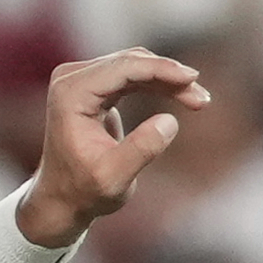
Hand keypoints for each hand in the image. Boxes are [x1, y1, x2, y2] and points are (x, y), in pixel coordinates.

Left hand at [17, 49, 208, 245]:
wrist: (61, 199)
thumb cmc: (84, 192)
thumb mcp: (113, 179)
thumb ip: (140, 150)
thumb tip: (170, 120)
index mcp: (71, 94)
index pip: (123, 69)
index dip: (161, 70)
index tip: (193, 79)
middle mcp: (72, 79)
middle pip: (130, 63)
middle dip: (169, 76)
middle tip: (202, 99)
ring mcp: (82, 80)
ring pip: (135, 67)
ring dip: (167, 80)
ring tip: (198, 100)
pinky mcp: (94, 86)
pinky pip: (132, 76)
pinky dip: (158, 84)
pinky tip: (182, 95)